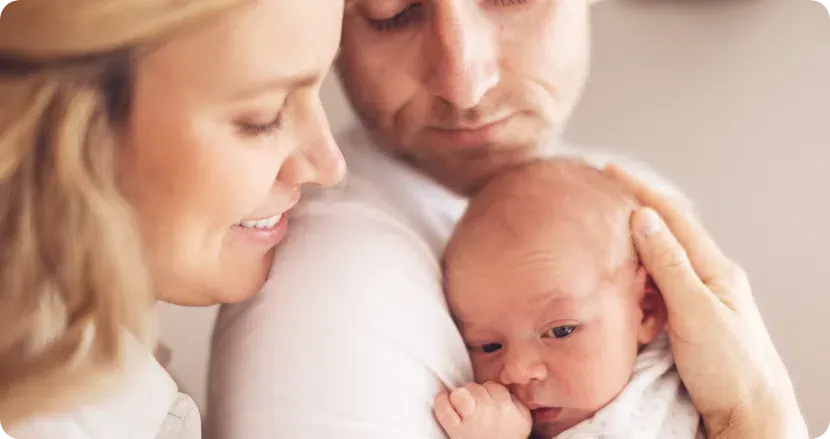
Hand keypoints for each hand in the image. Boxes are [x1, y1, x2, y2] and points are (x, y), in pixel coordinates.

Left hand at [434, 382, 530, 438]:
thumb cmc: (509, 438)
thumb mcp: (523, 419)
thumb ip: (516, 401)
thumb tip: (504, 388)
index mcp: (506, 406)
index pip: (492, 386)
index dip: (487, 392)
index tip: (486, 400)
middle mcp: (489, 410)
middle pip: (475, 387)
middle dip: (473, 394)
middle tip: (474, 405)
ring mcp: (471, 420)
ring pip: (460, 393)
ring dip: (459, 396)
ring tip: (461, 405)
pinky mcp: (456, 430)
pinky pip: (443, 408)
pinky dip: (441, 401)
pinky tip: (444, 401)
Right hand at [605, 164, 807, 438]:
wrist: (750, 416)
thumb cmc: (731, 369)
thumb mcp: (696, 313)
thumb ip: (669, 265)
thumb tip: (644, 218)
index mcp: (715, 269)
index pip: (672, 217)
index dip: (640, 191)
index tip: (610, 171)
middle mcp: (709, 278)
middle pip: (668, 232)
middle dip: (636, 209)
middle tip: (603, 195)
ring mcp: (701, 299)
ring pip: (662, 259)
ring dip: (635, 242)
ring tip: (606, 231)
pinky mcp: (690, 320)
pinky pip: (660, 285)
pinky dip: (639, 273)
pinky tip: (625, 275)